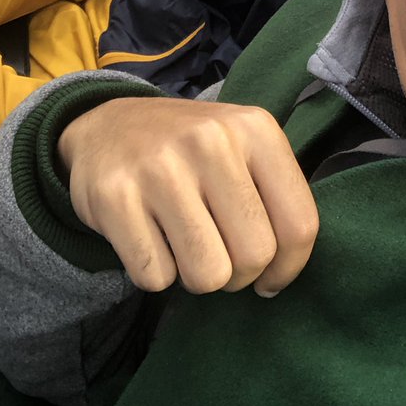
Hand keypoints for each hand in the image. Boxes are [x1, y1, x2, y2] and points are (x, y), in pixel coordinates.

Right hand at [59, 98, 318, 295]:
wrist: (106, 128)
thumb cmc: (188, 151)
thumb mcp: (240, 148)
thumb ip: (273, 196)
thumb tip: (282, 271)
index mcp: (253, 128)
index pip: (299, 224)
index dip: (288, 267)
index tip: (270, 275)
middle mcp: (210, 140)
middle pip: (255, 256)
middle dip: (238, 275)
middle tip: (218, 254)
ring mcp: (160, 166)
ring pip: (208, 275)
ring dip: (197, 277)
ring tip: (184, 245)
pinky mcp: (116, 196)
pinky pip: (156, 277)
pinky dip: (155, 272)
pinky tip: (149, 236)